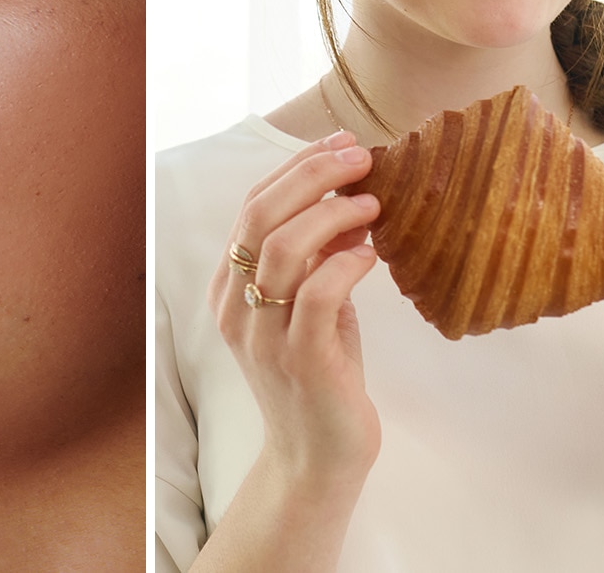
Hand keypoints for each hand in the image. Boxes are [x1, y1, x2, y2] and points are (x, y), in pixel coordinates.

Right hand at [208, 130, 381, 490]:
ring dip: (333, 214)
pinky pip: (317, 294)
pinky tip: (372, 255)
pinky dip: (346, 264)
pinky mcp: (300, 361)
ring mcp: (264, 336)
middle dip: (313, 174)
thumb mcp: (313, 305)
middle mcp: (236, 307)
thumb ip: (319, 257)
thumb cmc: (321, 375)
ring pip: (284, 249)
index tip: (340, 144)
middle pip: (261, 216)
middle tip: (360, 157)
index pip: (252, 207)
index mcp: (229, 287)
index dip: (295, 167)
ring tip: (373, 204)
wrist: (318, 460)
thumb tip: (351, 199)